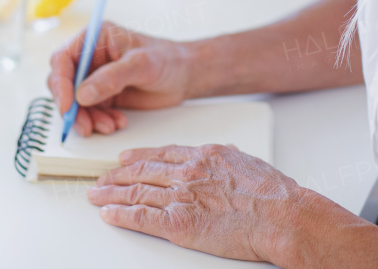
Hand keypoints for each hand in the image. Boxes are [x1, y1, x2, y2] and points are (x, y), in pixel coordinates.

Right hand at [46, 22, 192, 136]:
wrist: (184, 75)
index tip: (67, 106)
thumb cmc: (166, 60)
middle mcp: (90, 58)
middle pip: (64, 83)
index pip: (63, 59)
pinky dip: (99, 122)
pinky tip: (117, 123)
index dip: (60, 82)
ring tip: (108, 126)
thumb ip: (111, 78)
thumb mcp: (141, 64)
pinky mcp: (103, 95)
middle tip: (84, 126)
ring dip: (87, 118)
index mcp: (94, 39)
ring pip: (75, 102)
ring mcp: (95, 78)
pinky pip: (90, 112)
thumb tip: (82, 95)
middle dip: (71, 107)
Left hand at [86, 144, 305, 262]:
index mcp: (203, 156)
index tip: (124, 159)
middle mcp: (187, 172)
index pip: (161, 154)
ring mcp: (181, 197)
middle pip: (142, 171)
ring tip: (95, 194)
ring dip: (111, 194)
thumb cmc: (274, 194)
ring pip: (135, 192)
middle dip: (117, 175)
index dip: (138, 156)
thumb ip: (230, 158)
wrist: (282, 215)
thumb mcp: (249, 163)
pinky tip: (108, 213)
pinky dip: (120, 215)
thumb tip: (226, 154)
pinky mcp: (178, 224)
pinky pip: (140, 217)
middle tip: (101, 177)